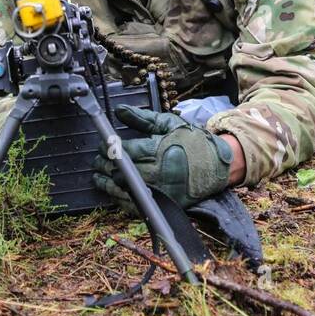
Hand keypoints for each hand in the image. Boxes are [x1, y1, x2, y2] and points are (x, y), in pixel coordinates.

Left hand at [92, 106, 233, 210]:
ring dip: (106, 183)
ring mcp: (160, 190)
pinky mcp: (163, 204)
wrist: (217, 165)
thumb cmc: (192, 143)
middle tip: (97, 159)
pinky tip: (113, 191)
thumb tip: (119, 110)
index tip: (102, 144)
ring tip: (98, 177)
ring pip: (124, 189)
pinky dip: (120, 199)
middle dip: (104, 164)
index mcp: (158, 149)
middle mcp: (157, 171)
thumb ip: (142, 118)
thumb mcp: (168, 124)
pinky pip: (135, 205)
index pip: (124, 150)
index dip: (108, 147)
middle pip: (121, 171)